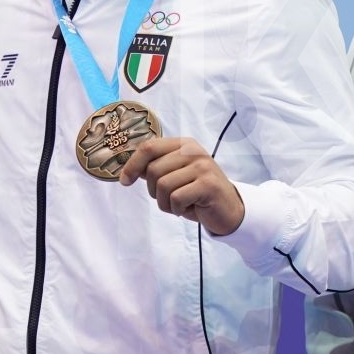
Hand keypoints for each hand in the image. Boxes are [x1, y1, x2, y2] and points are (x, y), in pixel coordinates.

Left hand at [117, 136, 245, 235]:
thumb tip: (129, 168)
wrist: (228, 209)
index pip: (148, 147)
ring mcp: (202, 166)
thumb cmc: (197, 193)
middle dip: (154, 191)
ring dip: (165, 203)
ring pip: (163, 186)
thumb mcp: (175, 176)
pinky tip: (189, 208)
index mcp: (183, 144)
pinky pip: (176, 198)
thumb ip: (155, 168)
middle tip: (168, 199)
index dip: (132, 165)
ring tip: (179, 205)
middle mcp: (193, 151)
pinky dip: (176, 209)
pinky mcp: (208, 184)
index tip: (124, 181)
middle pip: (153, 170)